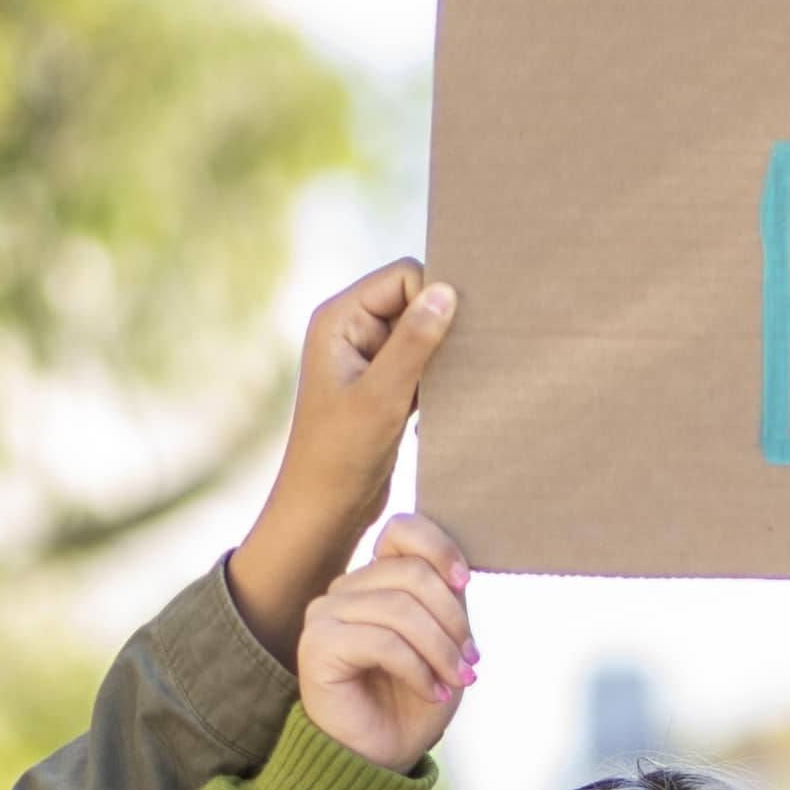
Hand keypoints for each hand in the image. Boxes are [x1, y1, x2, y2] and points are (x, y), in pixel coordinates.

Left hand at [227, 262, 461, 646]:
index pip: (403, 278)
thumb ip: (414, 342)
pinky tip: (442, 409)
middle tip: (464, 360)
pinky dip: (440, 380)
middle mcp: (352, 331)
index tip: (460, 334)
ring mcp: (369, 358)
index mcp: (339, 320)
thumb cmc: (340, 456)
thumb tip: (447, 291)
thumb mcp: (382, 397)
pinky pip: (424, 364)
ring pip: (425, 334)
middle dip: (443, 327)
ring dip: (444, 357)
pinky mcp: (386, 386)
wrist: (324, 511)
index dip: (434, 298)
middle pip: (416, 300)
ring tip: (449, 390)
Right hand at [297, 514, 476, 773]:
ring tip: (456, 680)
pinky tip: (431, 691)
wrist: (383, 755)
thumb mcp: (445, 640)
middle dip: (452, 620)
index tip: (466, 584)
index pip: (403, 530)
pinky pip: (382, 641)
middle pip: (411, 574)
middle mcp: (345, 590)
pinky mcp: (317, 645)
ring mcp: (325, 614)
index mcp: (375, 579)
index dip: (440, 548)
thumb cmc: (415, 699)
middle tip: (470, 662)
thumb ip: (446, 598)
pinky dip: (417, 669)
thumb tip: (458, 572)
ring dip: (440, 650)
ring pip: (400, 608)